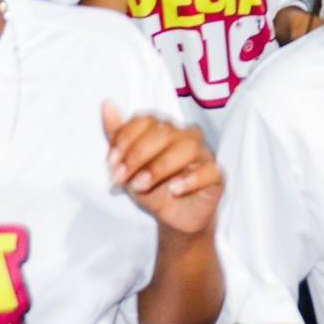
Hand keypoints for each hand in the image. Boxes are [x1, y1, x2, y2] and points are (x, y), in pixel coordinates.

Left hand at [101, 103, 220, 236]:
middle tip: (123, 178)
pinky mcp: (216, 174)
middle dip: (138, 155)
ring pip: (187, 147)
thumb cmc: (153, 188)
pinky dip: (190, 179)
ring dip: (160, 167)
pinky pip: (209, 170)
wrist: (173, 219)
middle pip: (164, 132)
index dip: (126, 139)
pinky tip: (175, 189)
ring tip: (143, 185)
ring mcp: (203, 154)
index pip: (145, 120)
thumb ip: (117, 136)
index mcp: (164, 129)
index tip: (112, 162)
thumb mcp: (128, 166)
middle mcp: (185, 135)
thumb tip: (107, 105)